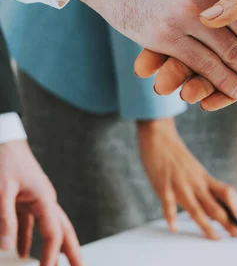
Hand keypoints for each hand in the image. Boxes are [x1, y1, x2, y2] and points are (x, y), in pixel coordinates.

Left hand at [0, 141, 81, 265]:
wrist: (3, 139)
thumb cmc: (4, 160)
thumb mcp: (1, 191)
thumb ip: (5, 219)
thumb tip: (7, 248)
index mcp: (44, 199)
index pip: (53, 234)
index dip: (50, 256)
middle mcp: (45, 201)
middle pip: (63, 231)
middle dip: (72, 252)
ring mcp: (36, 200)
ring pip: (49, 228)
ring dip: (52, 248)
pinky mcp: (25, 199)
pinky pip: (30, 223)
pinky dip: (27, 239)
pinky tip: (21, 252)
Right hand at [136, 0, 236, 101]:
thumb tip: (211, 17)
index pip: (198, 22)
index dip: (174, 35)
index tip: (150, 53)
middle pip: (203, 48)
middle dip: (179, 66)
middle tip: (155, 83)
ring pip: (220, 67)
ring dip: (198, 82)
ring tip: (176, 95)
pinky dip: (225, 92)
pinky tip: (204, 102)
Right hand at [137, 118, 236, 239]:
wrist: (160, 138)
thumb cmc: (176, 156)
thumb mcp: (194, 171)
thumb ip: (201, 188)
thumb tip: (210, 210)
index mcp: (204, 178)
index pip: (227, 193)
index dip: (234, 207)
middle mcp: (196, 183)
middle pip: (215, 206)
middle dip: (228, 223)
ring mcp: (180, 186)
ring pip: (196, 210)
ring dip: (207, 226)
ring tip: (216, 238)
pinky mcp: (164, 187)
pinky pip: (168, 205)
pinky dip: (171, 217)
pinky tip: (174, 227)